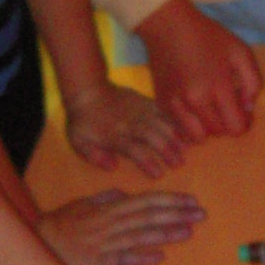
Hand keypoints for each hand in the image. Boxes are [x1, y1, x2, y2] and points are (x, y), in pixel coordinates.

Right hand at [39, 188, 204, 264]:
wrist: (38, 245)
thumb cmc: (59, 227)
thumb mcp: (81, 205)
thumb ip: (103, 199)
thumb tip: (123, 193)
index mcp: (108, 208)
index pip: (145, 201)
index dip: (169, 200)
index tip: (190, 201)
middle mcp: (110, 223)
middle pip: (147, 216)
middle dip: (176, 213)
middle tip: (200, 214)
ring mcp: (105, 243)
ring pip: (139, 235)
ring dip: (165, 233)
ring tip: (188, 231)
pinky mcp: (98, 263)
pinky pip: (122, 259)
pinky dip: (140, 257)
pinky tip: (159, 256)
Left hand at [65, 81, 184, 176]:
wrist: (88, 90)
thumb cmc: (83, 120)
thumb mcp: (78, 141)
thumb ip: (94, 156)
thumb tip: (113, 167)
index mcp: (116, 137)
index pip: (136, 152)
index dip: (149, 163)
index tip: (159, 174)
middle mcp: (132, 125)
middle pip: (155, 138)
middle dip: (169, 151)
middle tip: (179, 164)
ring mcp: (141, 112)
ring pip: (163, 124)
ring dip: (175, 137)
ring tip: (186, 149)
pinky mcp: (146, 102)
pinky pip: (164, 112)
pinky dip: (175, 121)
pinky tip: (184, 130)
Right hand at [137, 0, 260, 143]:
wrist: (168, 26)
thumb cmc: (207, 36)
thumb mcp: (240, 51)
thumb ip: (253, 82)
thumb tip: (248, 107)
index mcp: (217, 87)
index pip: (235, 128)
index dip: (243, 124)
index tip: (242, 113)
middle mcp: (195, 101)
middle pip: (218, 133)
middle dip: (226, 125)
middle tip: (226, 107)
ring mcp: (176, 105)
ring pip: (197, 137)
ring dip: (207, 129)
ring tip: (209, 112)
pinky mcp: (162, 104)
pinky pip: (180, 128)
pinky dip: (189, 125)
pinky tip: (193, 109)